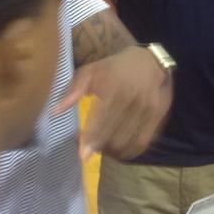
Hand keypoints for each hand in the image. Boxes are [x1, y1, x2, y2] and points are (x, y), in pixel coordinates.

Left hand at [54, 46, 172, 159]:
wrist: (150, 61)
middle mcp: (135, 101)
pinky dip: (129, 152)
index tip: (82, 152)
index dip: (91, 139)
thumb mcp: (91, 71)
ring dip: (114, 152)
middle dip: (101, 148)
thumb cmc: (114, 68)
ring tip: (103, 149)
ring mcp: (149, 111)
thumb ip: (73, 90)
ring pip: (129, 143)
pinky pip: (142, 143)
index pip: (102, 121)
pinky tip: (118, 150)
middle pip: (116, 137)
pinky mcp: (158, 118)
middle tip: (90, 148)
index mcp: (116, 88)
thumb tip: (55, 112)